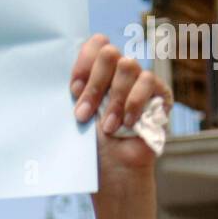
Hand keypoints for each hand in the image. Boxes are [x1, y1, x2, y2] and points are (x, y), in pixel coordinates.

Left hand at [69, 35, 171, 192]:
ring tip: (108, 128)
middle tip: (84, 116)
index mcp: (98, 74)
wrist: (115, 174)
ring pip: (128, 66)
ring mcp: (139, 82)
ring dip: (114, 101)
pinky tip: (128, 123)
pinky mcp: (159, 93)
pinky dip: (134, 103)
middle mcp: (119, 74)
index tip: (73, 90)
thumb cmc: (93, 150)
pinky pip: (147, 81)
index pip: (96, 44)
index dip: (84, 63)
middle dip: (94, 87)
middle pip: (109, 52)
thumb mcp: (77, 117)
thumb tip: (59, 67)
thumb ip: (76, 90)